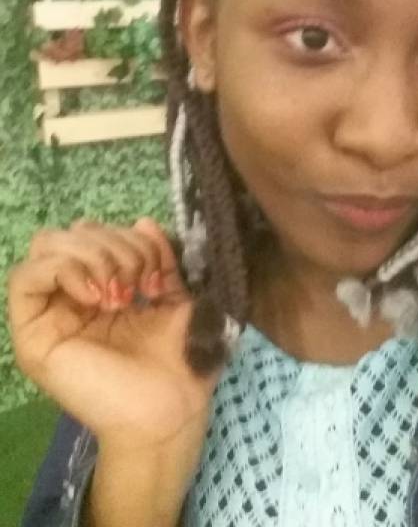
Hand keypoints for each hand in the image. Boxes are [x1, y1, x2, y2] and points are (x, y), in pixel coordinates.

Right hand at [8, 218, 219, 450]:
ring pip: (46, 246)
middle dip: (113, 245)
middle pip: (71, 233)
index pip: (94, 232)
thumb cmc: (178, 360)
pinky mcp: (33, 335)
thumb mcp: (175, 296)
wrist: (170, 411)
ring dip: (93, 256)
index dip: (128, 239)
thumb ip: (159, 257)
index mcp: (104, 286)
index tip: (154, 276)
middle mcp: (73, 296)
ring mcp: (50, 314)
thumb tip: (142, 222)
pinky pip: (25, 278)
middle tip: (137, 284)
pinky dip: (64, 271)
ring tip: (119, 294)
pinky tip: (97, 297)